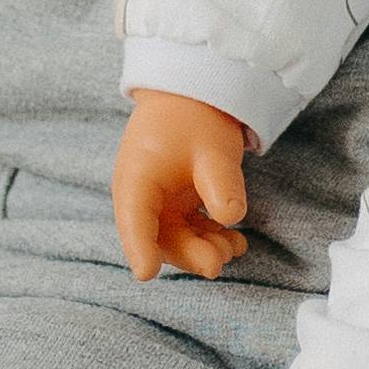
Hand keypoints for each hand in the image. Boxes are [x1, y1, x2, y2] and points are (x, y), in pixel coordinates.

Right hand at [115, 93, 251, 283]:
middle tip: (217, 262)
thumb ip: (220, 184)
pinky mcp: (175, 205)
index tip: (147, 273)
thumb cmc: (194, 118)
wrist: (193, 95)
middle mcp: (140, 196)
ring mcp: (157, 203)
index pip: (133, 219)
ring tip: (234, 247)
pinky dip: (209, 238)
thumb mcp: (212, 149)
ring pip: (174, 238)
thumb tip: (230, 217)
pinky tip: (235, 241)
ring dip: (201, 248)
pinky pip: (189, 230)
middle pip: (158, 237)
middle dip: (187, 253)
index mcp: (136, 178)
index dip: (138, 248)